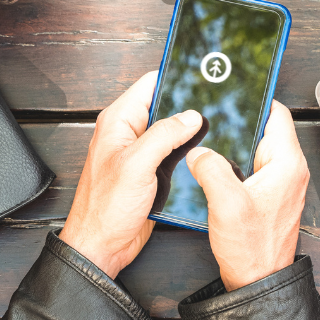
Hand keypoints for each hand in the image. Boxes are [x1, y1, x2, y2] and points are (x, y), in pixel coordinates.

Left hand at [59, 72, 205, 277]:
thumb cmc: (105, 208)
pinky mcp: (152, 172)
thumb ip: (164, 135)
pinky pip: (174, 154)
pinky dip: (188, 153)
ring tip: (216, 129)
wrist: (102, 246)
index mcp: (119, 121)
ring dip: (190, 133)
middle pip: (166, 106)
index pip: (151, 84)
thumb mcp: (136, 164)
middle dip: (188, 106)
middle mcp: (129, 133)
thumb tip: (191, 116)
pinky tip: (203, 154)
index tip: (201, 73)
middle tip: (216, 103)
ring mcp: (141, 153)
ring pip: (173, 131)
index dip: (175, 76)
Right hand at [186, 101, 308, 290]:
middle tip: (215, 112)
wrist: (257, 281)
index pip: (277, 113)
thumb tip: (199, 150)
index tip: (235, 89)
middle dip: (241, 119)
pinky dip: (237, 160)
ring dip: (237, 142)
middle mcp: (290, 169)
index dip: (255, 98)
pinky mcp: (270, 194)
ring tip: (211, 137)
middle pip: (266, 128)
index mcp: (288, 163)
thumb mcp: (226, 203)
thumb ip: (211, 168)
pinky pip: (254, 165)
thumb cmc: (252, 248)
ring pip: (258, 147)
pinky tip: (216, 164)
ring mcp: (282, 182)